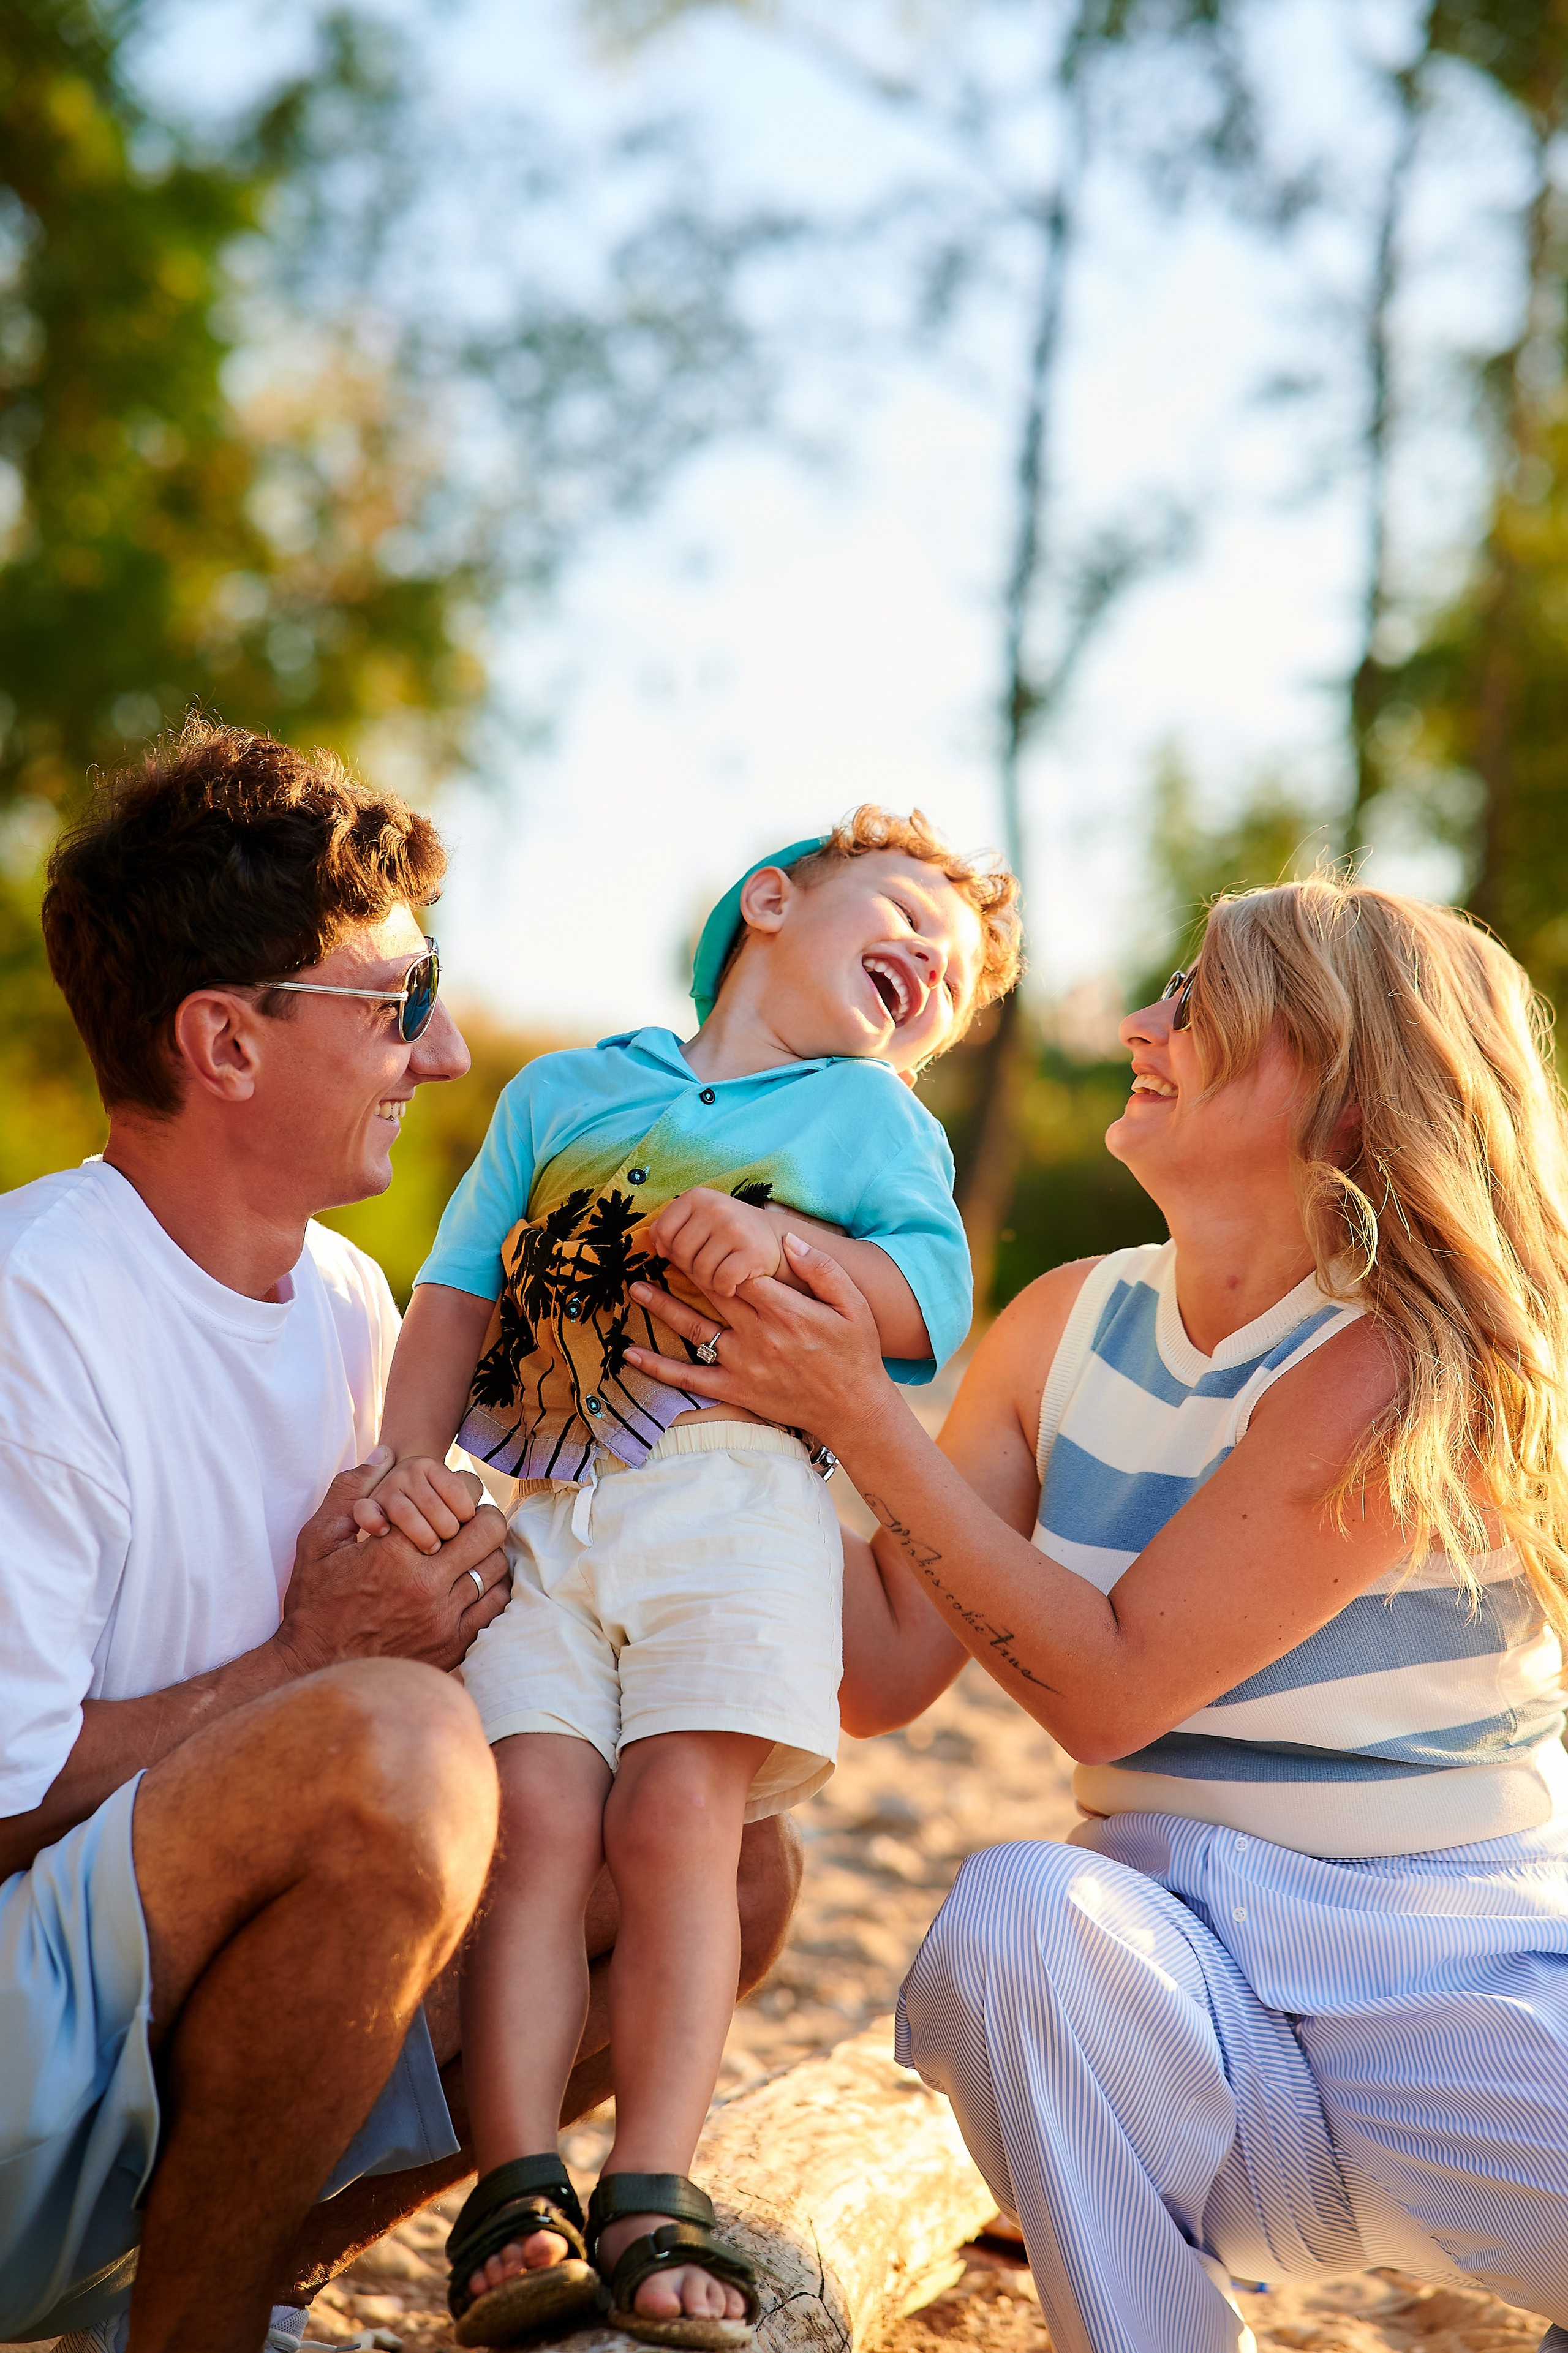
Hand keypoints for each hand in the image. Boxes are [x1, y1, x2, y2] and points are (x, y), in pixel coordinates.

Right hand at [277, 1453, 509, 1675]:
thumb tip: (384, 1453)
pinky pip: (494, 1606)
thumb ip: (350, 1490)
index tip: (455, 1495)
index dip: (464, 1490)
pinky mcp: (452, 1646)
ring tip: (468, 1552)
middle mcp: (426, 1585)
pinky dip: (490, 1588)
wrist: (314, 1669)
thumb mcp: (318, 1540)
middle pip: (490, 1531)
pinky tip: (470, 1583)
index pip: (462, 1500)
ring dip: (487, 1553)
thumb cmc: (314, 1602)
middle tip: (468, 1520)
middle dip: (482, 1517)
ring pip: (496, 1568)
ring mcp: (443, 1619)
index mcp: (396, 1552)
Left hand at [625, 1233, 894, 1439]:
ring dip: (662, 1307)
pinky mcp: (735, 1389)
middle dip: (683, 1267)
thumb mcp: (853, 1306)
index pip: (741, 1271)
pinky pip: (689, 1378)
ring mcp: (743, 1363)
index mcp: (786, 1309)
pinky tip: (631, 1353)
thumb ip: (823, 1270)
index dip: (718, 1252)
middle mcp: (759, 1334)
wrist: (853, 1409)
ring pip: (693, 1329)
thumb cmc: (855, 1353)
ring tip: (636, 1287)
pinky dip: (658, 1367)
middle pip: (711, 1292)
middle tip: (657, 1249)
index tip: (698, 1236)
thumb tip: (789, 1241)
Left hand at [646, 1186, 783, 1297]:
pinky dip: (725, 1289)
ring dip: (709, 1282)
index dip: (671, 1249)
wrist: (774, 1238)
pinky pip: (721, 1281)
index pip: (662, 1231)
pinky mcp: (752, 1252)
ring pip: (700, 1271)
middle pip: (680, 1254)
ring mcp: (735, 1229)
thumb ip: (671, 1230)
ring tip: (722, 1273)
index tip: (689, 1251)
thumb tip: (659, 1248)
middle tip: (709, 1266)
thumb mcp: (698, 1221)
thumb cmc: (727, 1233)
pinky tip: (733, 1283)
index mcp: (697, 1196)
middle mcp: (715, 1208)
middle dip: (691, 1268)